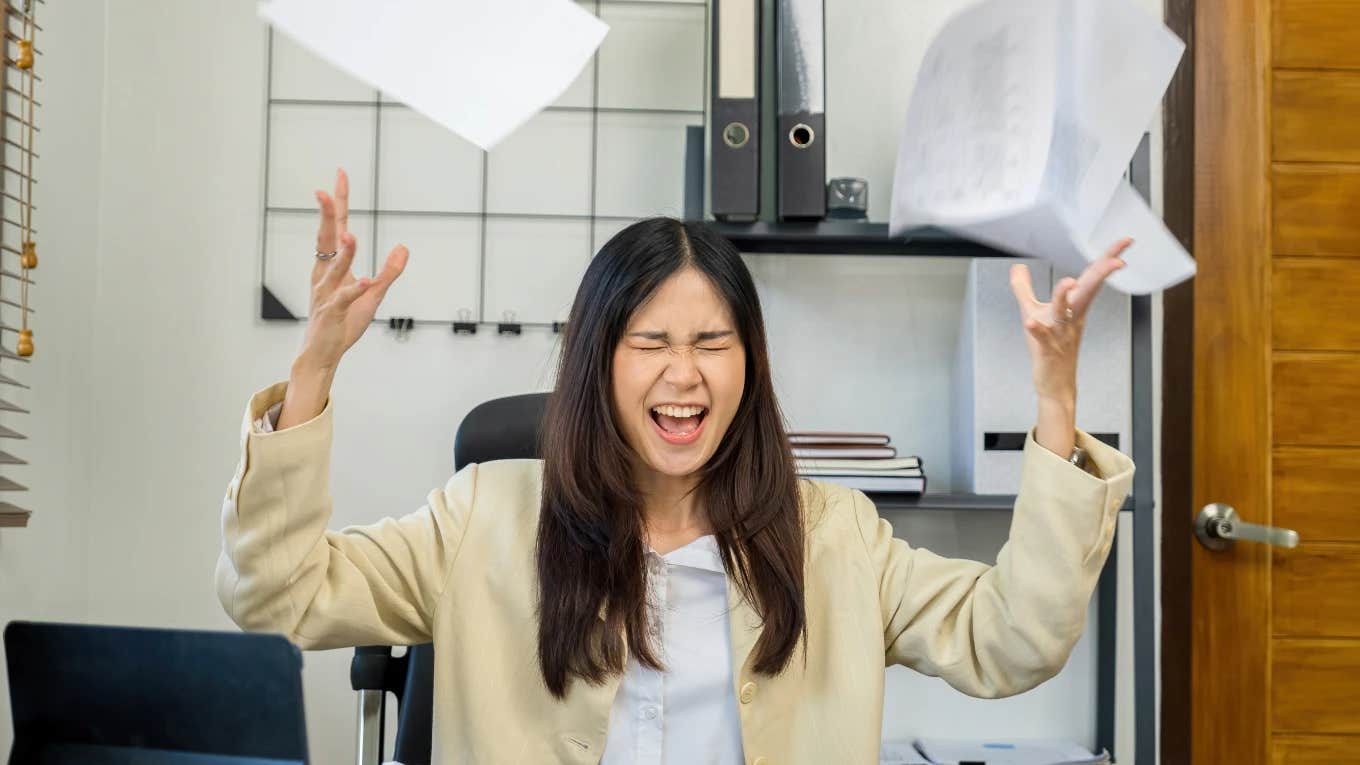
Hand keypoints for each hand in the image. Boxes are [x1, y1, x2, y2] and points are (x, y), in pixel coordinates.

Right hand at [297, 168, 408, 371]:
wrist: (322, 355)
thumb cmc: (343, 323)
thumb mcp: (373, 294)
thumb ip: (389, 271)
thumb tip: (403, 247)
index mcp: (332, 267)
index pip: (335, 230)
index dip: (337, 204)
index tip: (338, 176)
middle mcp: (325, 275)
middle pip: (327, 241)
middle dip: (328, 217)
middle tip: (326, 191)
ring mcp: (326, 294)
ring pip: (335, 269)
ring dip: (344, 253)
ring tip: (351, 235)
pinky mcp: (333, 314)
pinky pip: (344, 299)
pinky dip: (355, 290)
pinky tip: (365, 281)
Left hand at [1009, 239, 1131, 455]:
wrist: (1054, 382)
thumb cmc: (1048, 346)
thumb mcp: (1033, 311)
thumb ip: (1023, 288)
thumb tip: (1017, 266)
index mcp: (1074, 306)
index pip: (1092, 277)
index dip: (1108, 258)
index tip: (1126, 241)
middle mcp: (1071, 317)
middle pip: (1087, 291)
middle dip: (1101, 274)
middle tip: (1117, 261)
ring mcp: (1061, 333)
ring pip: (1065, 313)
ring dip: (1065, 297)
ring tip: (1066, 282)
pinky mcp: (1047, 349)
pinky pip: (1043, 338)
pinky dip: (1037, 329)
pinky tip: (1031, 322)